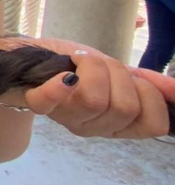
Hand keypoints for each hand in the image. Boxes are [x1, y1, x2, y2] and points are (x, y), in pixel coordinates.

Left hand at [21, 39, 169, 138]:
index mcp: (117, 124)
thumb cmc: (77, 67)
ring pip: (95, 99)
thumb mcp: (119, 74)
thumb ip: (149, 84)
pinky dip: (56, 88)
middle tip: (102, 64)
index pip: (152, 124)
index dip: (150, 96)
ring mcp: (66, 117)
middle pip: (124, 107)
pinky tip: (64, 77)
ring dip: (94, 66)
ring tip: (81, 60)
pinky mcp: (39, 101)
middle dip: (119, 74)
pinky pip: (49, 101)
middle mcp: (94, 127)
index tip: (135, 78)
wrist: (33, 58)